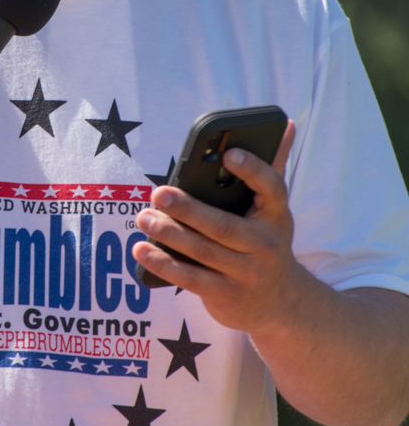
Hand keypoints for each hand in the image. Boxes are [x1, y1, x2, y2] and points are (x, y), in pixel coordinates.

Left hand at [133, 121, 299, 332]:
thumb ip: (272, 166)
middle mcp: (265, 245)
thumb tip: (284, 122)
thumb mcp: (274, 209)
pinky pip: (191, 279)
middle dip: (188, 209)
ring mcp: (247, 273)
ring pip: (204, 252)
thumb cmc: (267, 242)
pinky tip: (142, 250)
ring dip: (169, 235)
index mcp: (276, 215)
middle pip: (223, 225)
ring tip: (144, 218)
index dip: (252, 170)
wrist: (281, 303)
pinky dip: (164, 264)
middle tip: (158, 193)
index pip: (271, 187)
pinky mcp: (227, 295)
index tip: (228, 153)